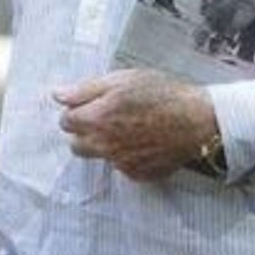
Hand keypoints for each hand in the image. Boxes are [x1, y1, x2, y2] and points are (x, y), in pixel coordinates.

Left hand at [53, 69, 218, 181]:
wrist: (197, 120)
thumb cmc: (162, 94)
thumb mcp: (122, 80)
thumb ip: (85, 90)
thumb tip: (57, 95)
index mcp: (96, 119)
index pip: (65, 122)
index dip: (77, 110)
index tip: (92, 105)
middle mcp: (103, 146)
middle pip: (76, 145)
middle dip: (86, 132)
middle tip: (108, 117)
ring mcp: (120, 163)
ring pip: (99, 156)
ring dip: (106, 144)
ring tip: (131, 127)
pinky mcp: (136, 174)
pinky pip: (121, 166)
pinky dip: (127, 155)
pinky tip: (145, 141)